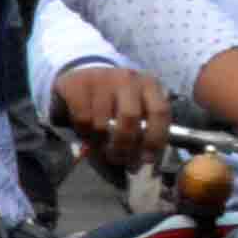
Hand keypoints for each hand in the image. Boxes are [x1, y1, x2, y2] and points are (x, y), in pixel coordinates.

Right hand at [52, 62, 171, 172]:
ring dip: (101, 142)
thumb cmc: (115, 100)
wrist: (82, 76)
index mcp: (149, 84)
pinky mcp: (77, 84)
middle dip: (125, 144)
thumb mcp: (135, 108)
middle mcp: (127, 78)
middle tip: (119, 158)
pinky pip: (82, 118)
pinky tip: (86, 133)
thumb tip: (144, 161)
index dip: (155, 139)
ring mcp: (101, 78)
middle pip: (130, 118)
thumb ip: (144, 130)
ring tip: (101, 147)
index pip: (160, 112)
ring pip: (103, 122)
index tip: (147, 158)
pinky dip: (84, 132)